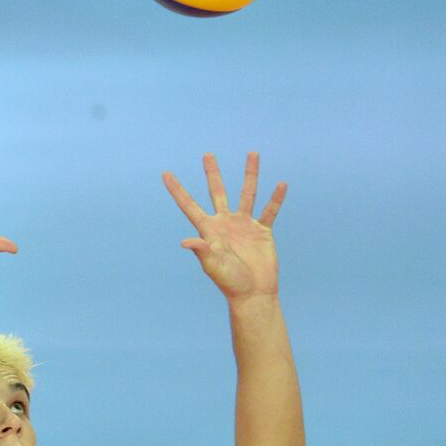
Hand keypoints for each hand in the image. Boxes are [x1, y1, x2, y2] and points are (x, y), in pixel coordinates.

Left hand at [163, 153, 287, 301]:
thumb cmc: (229, 281)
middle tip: (207, 154)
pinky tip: (280, 184)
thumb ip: (202, 250)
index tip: (165, 174)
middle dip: (212, 173)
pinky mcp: (262, 231)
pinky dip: (276, 198)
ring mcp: (244, 225)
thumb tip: (185, 242)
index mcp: (208, 230)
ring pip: (247, 193)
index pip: (189, 205)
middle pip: (218, 192)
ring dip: (250, 174)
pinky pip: (270, 210)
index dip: (177, 190)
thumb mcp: (213, 265)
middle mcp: (225, 223)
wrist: (253, 292)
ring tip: (252, 153)